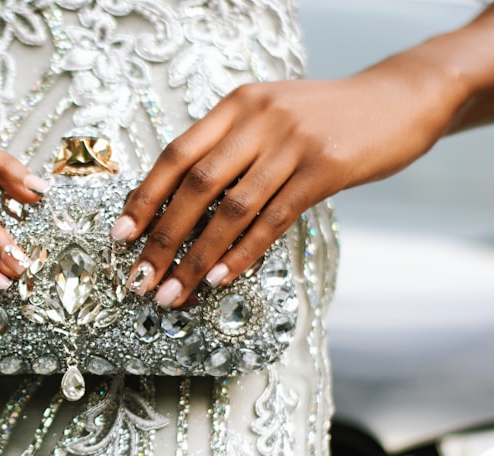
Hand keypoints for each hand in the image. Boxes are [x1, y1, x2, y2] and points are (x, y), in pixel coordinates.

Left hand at [112, 71, 453, 307]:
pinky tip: (219, 279)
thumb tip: (176, 208)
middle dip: (162, 238)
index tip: (120, 237)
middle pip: (195, 186)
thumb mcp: (268, 118)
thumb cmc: (324, 118)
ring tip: (173, 292)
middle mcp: (259, 119)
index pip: (175, 155)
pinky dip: (242, 253)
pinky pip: (274, 220)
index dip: (144, 199)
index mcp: (236, 106)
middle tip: (140, 278)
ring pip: (232, 210)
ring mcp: (293, 143)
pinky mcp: (327, 169)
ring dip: (196, 258)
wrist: (399, 99)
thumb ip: (228, 151)